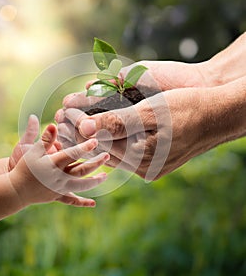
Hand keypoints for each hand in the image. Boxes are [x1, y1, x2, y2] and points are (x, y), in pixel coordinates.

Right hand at [9, 118, 108, 206]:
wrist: (15, 190)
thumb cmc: (23, 168)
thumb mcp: (31, 151)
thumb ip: (44, 138)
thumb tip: (53, 124)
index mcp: (54, 164)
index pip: (73, 154)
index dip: (85, 147)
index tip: (96, 141)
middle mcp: (60, 177)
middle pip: (82, 170)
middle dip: (96, 163)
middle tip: (107, 156)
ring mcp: (60, 188)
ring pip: (82, 186)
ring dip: (95, 181)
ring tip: (105, 176)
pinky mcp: (58, 196)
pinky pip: (72, 200)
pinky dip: (82, 202)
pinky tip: (93, 203)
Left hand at [57, 86, 232, 180]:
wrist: (218, 115)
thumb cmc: (187, 109)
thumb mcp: (151, 113)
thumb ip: (117, 122)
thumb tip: (85, 127)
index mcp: (141, 159)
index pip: (100, 145)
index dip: (78, 129)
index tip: (60, 115)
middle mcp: (143, 167)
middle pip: (103, 149)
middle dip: (81, 132)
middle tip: (58, 117)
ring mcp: (149, 165)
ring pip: (113, 149)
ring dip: (93, 134)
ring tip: (70, 119)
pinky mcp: (154, 158)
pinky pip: (125, 149)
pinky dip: (110, 137)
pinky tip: (98, 125)